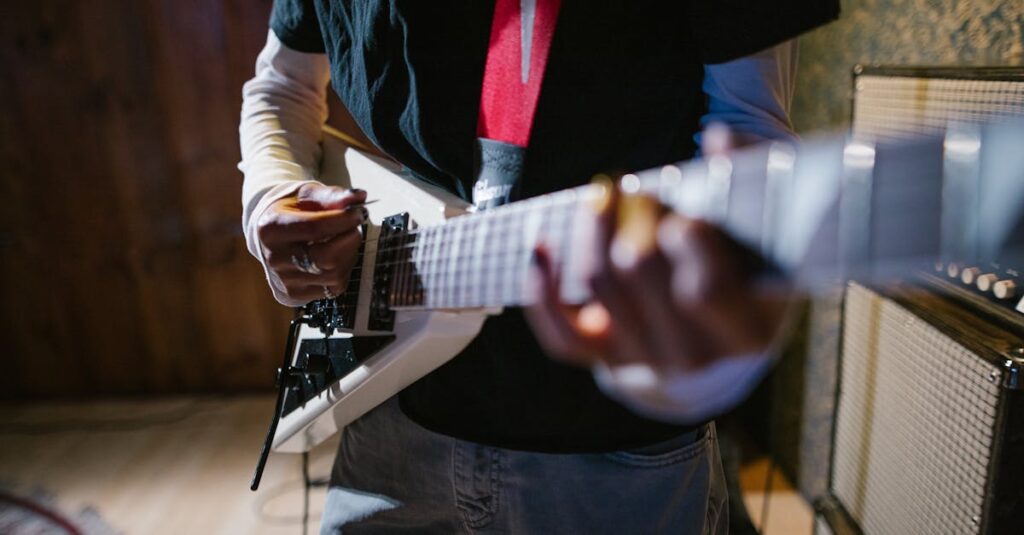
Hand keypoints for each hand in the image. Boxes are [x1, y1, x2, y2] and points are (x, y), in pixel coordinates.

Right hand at [256, 183, 366, 304]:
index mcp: (271, 229)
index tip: (358, 213)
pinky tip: (338, 256)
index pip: (314, 228)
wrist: (273, 231)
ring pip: (334, 275)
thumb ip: (332, 196)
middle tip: (355, 226)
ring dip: (349, 254)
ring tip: (345, 239)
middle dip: (350, 240)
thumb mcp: (307, 195)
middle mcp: (274, 259)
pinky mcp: (297, 295)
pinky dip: (344, 270)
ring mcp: (285, 281)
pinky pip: (334, 287)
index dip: (343, 221)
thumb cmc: (292, 210)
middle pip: (326, 258)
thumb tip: (359, 197)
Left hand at [525, 124, 792, 372]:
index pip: (707, 291)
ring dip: (592, 228)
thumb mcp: (765, 229)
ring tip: (604, 192)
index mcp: (746, 329)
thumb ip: (746, 179)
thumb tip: (719, 137)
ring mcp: (647, 360)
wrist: (723, 326)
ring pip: (598, 284)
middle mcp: (696, 355)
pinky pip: (561, 336)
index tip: (683, 215)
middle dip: (636, 217)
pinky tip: (542, 245)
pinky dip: (542, 291)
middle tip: (643, 191)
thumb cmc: (748, 261)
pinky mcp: (607, 359)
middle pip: (641, 271)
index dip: (689, 246)